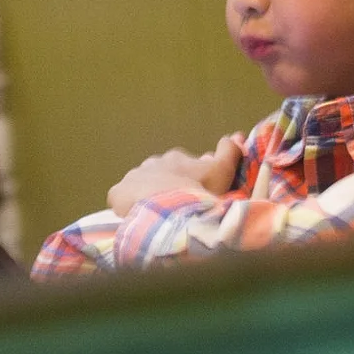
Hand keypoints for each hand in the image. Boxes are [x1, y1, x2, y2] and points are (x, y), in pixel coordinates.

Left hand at [106, 134, 242, 214]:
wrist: (168, 207)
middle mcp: (153, 162)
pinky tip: (136, 218)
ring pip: (142, 186)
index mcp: (177, 158)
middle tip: (179, 207)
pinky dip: (128, 206)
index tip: (199, 193)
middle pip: (163, 175)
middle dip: (170, 187)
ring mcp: (133, 177)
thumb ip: (230, 152)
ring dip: (149, 197)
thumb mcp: (222, 171)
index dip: (194, 179)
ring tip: (158, 216)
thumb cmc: (197, 190)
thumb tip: (235, 136)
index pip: (187, 167)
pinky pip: (122, 198)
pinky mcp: (117, 193)